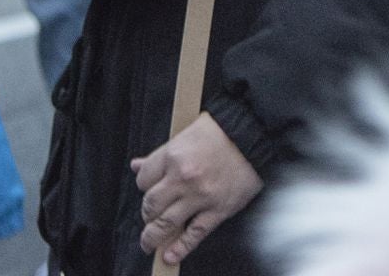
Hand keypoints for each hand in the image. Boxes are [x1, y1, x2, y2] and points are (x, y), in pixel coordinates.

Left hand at [133, 114, 263, 266]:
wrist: (252, 136)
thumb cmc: (219, 132)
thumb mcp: (185, 135)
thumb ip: (160, 155)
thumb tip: (136, 166)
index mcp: (173, 155)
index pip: (143, 180)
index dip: (143, 187)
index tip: (148, 191)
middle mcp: (182, 178)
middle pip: (151, 204)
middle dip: (146, 214)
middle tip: (148, 219)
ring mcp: (199, 197)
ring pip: (166, 224)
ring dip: (152, 237)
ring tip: (148, 244)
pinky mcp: (218, 210)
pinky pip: (194, 234)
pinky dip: (180, 248)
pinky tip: (169, 256)